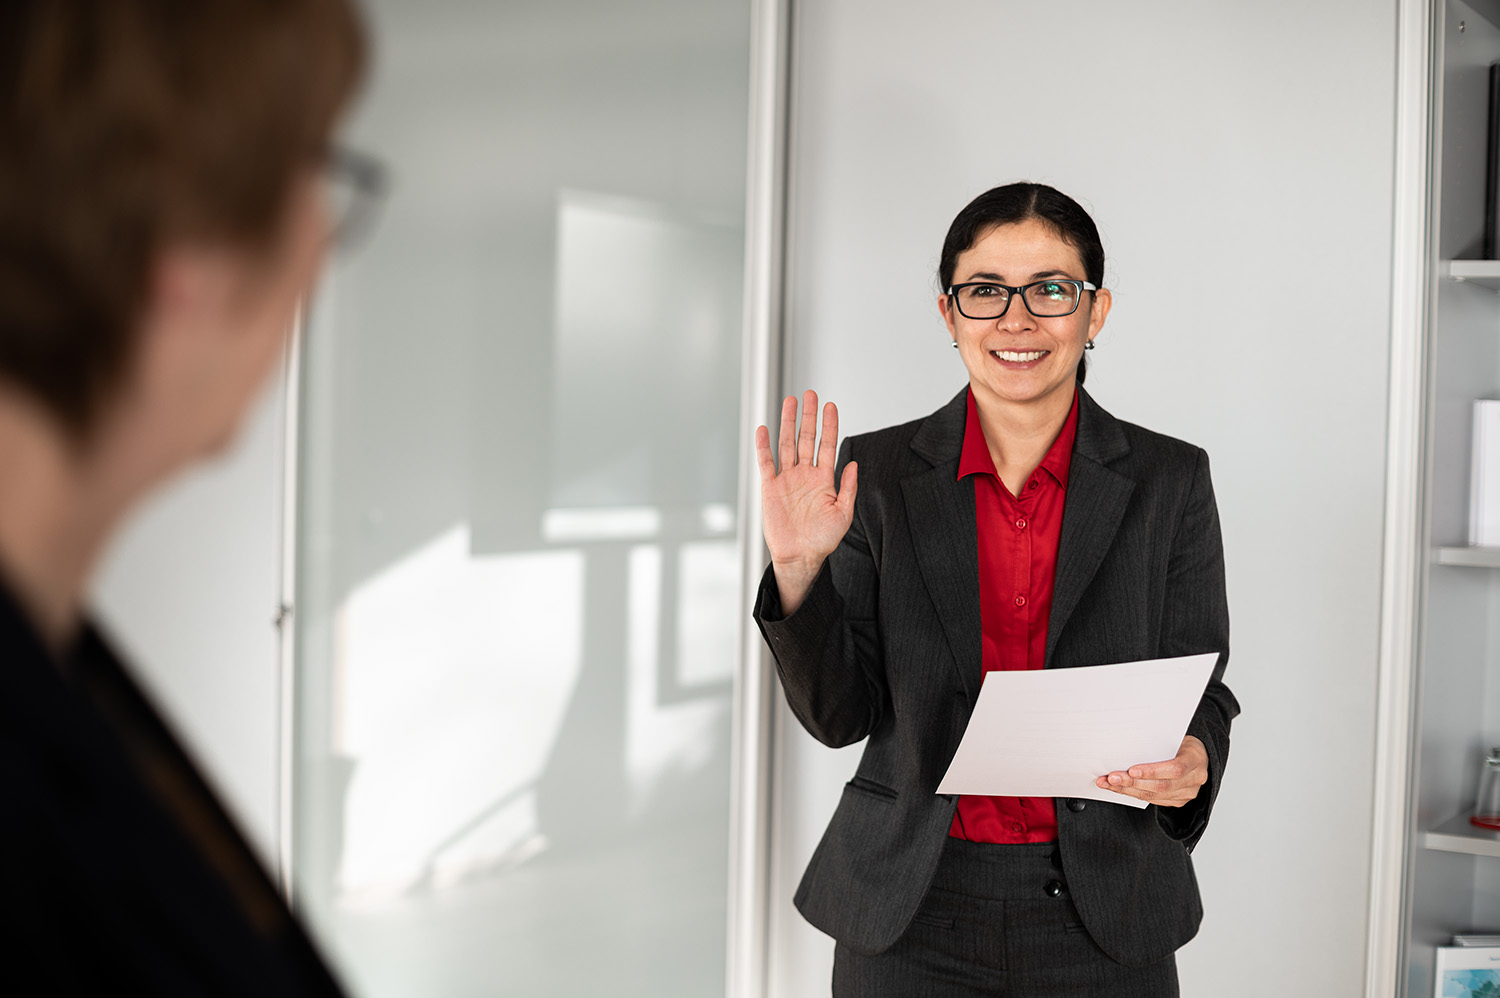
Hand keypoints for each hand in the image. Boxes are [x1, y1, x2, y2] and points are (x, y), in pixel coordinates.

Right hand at [756, 390, 857, 613]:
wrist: (800, 557)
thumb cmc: (823, 539)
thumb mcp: (844, 514)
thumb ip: (848, 488)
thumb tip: (853, 463)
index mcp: (824, 479)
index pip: (827, 445)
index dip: (829, 425)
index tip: (831, 406)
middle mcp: (805, 475)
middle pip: (806, 438)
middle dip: (809, 416)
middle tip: (810, 394)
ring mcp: (787, 479)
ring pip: (787, 444)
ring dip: (788, 423)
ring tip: (790, 402)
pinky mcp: (770, 487)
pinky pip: (766, 462)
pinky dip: (764, 445)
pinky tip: (764, 429)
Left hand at [1095, 735, 1207, 807]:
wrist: (1198, 755)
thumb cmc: (1183, 742)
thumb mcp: (1174, 736)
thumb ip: (1157, 742)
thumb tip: (1128, 743)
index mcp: (1195, 759)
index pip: (1175, 769)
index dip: (1152, 771)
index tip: (1131, 770)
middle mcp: (1194, 779)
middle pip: (1161, 786)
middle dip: (1132, 782)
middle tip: (1112, 777)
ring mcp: (1187, 792)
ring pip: (1154, 796)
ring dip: (1128, 790)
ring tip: (1109, 783)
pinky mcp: (1178, 800)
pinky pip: (1153, 800)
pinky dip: (1133, 793)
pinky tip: (1119, 788)